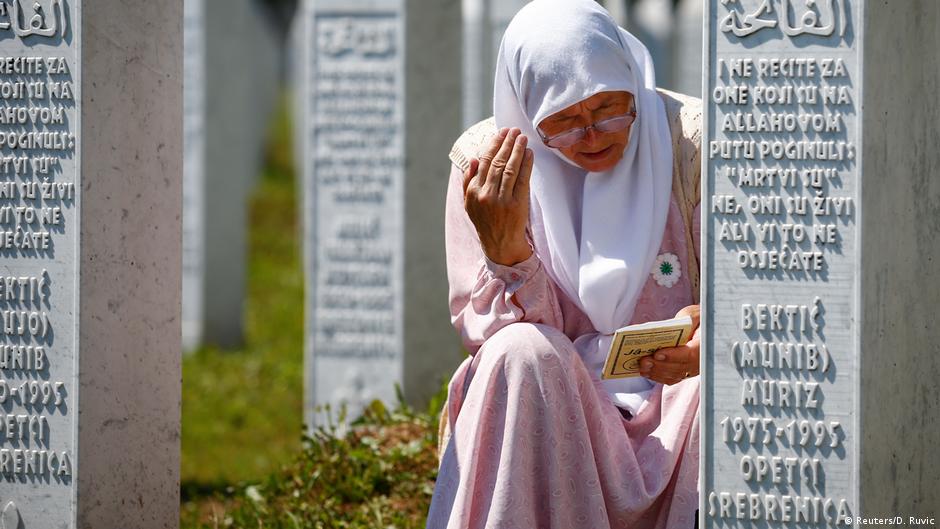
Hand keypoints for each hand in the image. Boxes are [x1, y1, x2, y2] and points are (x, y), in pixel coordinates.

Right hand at [463, 127, 533, 265]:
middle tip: (514, 130)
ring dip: (517, 150)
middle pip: (497, 162)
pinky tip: (529, 154)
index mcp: (473, 192)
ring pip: (509, 168)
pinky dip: (526, 165)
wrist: (500, 245)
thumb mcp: (469, 203)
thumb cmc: (485, 222)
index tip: (500, 133)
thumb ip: (468, 181)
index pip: (483, 162)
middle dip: (506, 143)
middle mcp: (486, 195)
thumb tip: (472, 158)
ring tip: (522, 137)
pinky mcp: (517, 205)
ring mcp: (502, 200)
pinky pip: (522, 180)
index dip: (493, 145)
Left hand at [639, 305, 699, 384]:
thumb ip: (682, 321)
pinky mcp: (686, 372)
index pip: (690, 354)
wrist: (707, 328)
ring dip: (656, 372)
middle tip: (643, 361)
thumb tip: (663, 329)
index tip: (657, 354)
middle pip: (679, 367)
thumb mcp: (693, 315)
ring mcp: (694, 369)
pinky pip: (672, 378)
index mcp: (705, 345)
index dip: (673, 356)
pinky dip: (658, 376)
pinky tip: (646, 372)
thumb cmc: (699, 319)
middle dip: (659, 365)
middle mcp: (702, 361)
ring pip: (674, 375)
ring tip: (642, 366)